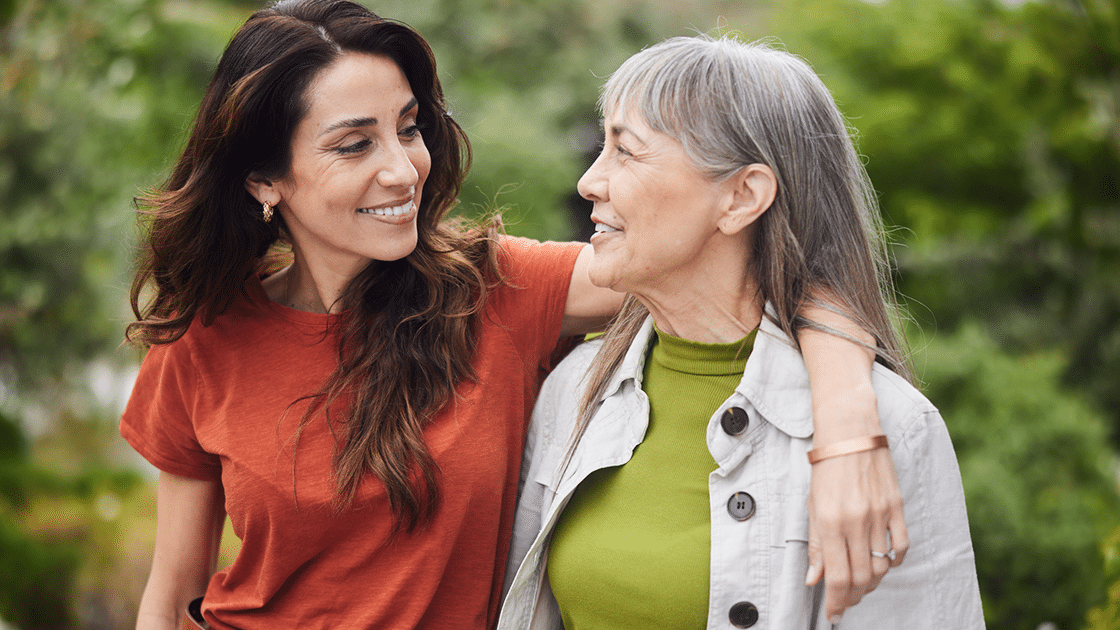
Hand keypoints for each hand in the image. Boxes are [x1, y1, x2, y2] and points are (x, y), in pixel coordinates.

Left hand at [805, 445, 907, 624]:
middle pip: (862, 577)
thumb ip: (815, 544)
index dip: (837, 602)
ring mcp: (880, 514)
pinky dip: (894, 561)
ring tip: (862, 583)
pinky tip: (884, 563)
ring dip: (872, 582)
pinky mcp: (897, 506)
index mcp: (830, 522)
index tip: (834, 613)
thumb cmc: (825, 467)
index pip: (838, 577)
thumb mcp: (812, 505)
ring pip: (882, 566)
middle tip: (847, 601)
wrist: (849, 431)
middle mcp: (856, 522)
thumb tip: (814, 579)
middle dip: (853, 596)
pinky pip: (902, 546)